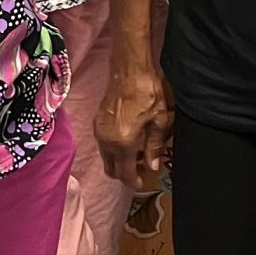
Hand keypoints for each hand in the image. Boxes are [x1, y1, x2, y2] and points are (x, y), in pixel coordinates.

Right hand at [96, 57, 175, 189]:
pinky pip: (103, 145)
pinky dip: (113, 150)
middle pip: (111, 169)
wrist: (129, 70)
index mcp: (122, 142)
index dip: (134, 181)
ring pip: (106, 157)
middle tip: (141, 171)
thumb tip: (152, 165)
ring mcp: (99, 131)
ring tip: (137, 155)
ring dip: (119, 162)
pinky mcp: (97, 122)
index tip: (143, 183)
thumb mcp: (158, 120)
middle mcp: (106, 140)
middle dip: (125, 174)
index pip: (124, 172)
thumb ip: (154, 146)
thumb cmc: (147, 92)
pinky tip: (128, 142)